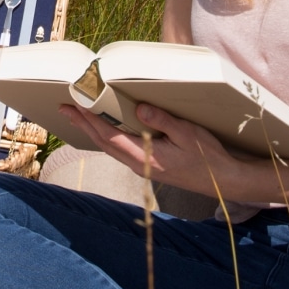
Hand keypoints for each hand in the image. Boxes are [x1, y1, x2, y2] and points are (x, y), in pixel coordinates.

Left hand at [59, 102, 265, 199]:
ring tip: (78, 116)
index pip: (111, 136)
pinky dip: (106, 138)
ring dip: (92, 131)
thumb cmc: (207, 158)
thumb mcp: (188, 134)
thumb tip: (139, 108)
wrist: (222, 181)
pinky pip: (120, 150)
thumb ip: (163, 121)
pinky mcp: (148, 166)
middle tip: (65, 108)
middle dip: (84, 125)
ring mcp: (143, 167)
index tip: (76, 106)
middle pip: (104, 143)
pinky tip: (103, 131)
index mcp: (146, 158)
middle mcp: (139, 165)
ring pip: (110, 148)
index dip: (91, 121)